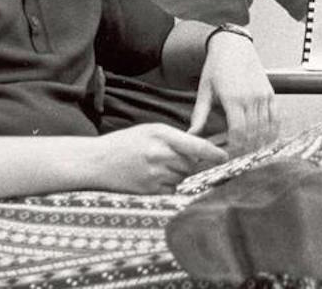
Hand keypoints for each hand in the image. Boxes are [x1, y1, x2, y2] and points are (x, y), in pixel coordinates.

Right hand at [97, 123, 227, 192]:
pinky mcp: (149, 191)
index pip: (196, 145)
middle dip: (188, 163)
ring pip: (182, 178)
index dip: (213, 153)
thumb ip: (175, 138)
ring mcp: (154, 174)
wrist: (96, 162)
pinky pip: (172, 191)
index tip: (225, 157)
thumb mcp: (150, 130)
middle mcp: (159, 154)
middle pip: (191, 164)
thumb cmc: (125, 143)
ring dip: (178, 175)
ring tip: (158, 167)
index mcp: (161, 135)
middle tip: (170, 158)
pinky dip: (168, 186)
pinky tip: (153, 178)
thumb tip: (200, 150)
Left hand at [189, 32, 278, 154]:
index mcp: (233, 98)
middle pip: (253, 133)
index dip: (235, 148)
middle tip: (238, 158)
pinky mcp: (271, 94)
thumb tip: (190, 135)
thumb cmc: (217, 67)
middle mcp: (251, 98)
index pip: (238, 132)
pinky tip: (266, 140)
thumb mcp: (204, 90)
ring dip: (259, 142)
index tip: (229, 155)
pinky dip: (272, 131)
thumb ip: (200, 115)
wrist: (234, 46)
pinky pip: (275, 117)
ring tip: (250, 152)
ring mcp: (263, 95)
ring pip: (265, 128)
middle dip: (246, 149)